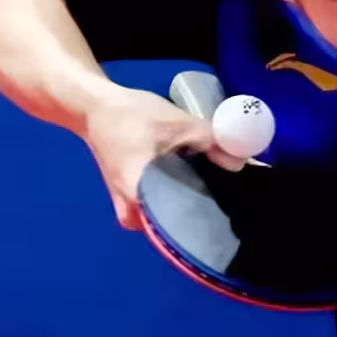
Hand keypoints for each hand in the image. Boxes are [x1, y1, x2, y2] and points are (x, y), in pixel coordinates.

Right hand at [82, 86, 245, 229]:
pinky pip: (160, 212)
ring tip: (215, 192)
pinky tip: (195, 187)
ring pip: (166, 222)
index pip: (178, 225)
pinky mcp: (131, 203)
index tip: (230, 212)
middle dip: (202, 213)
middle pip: (174, 227)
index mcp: (139, 196)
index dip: (207, 219)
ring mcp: (128, 212)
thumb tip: (241, 164)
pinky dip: (176, 201)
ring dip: (189, 207)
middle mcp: (131, 214)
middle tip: (229, 200)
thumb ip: (210, 142)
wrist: (95, 108)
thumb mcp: (177, 122)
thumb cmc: (132, 116)